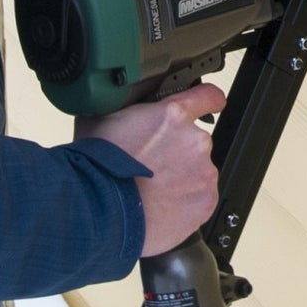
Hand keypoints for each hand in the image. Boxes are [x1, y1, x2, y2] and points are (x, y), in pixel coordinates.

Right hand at [76, 84, 226, 255]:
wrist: (97, 210)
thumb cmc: (96, 167)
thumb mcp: (106, 117)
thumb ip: (131, 107)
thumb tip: (128, 99)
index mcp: (173, 116)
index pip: (208, 96)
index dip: (207, 100)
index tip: (210, 104)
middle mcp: (195, 141)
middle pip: (195, 141)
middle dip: (177, 151)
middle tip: (152, 165)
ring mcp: (203, 173)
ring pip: (198, 171)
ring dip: (181, 178)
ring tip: (152, 190)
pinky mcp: (205, 201)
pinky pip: (200, 198)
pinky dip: (184, 203)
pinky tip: (161, 205)